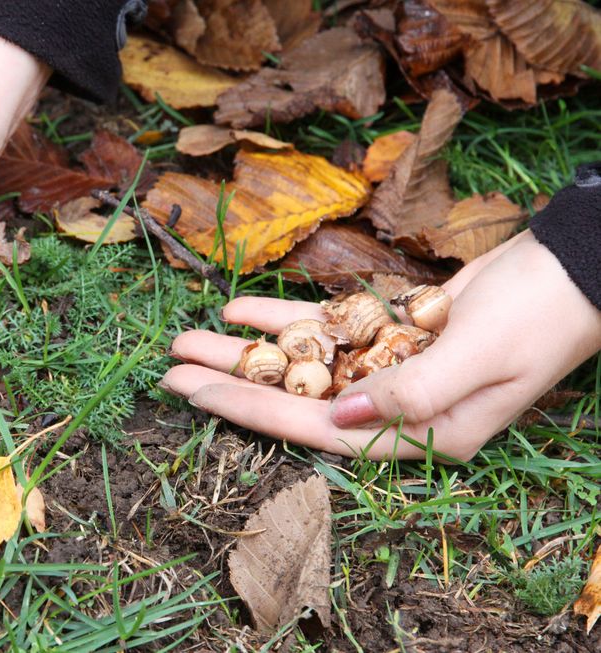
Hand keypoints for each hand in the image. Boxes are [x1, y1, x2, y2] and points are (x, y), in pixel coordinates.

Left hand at [161, 230, 600, 460]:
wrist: (578, 267)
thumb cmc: (542, 316)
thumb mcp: (482, 357)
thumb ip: (411, 393)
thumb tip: (339, 418)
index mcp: (423, 437)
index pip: (318, 430)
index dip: (252, 412)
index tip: (195, 395)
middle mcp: (398, 411)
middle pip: (297, 399)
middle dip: (233, 382)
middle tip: (169, 367)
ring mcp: (391, 371)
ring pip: (302, 362)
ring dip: (246, 348)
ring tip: (187, 336)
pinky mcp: (390, 334)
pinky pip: (325, 328)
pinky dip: (285, 317)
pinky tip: (239, 307)